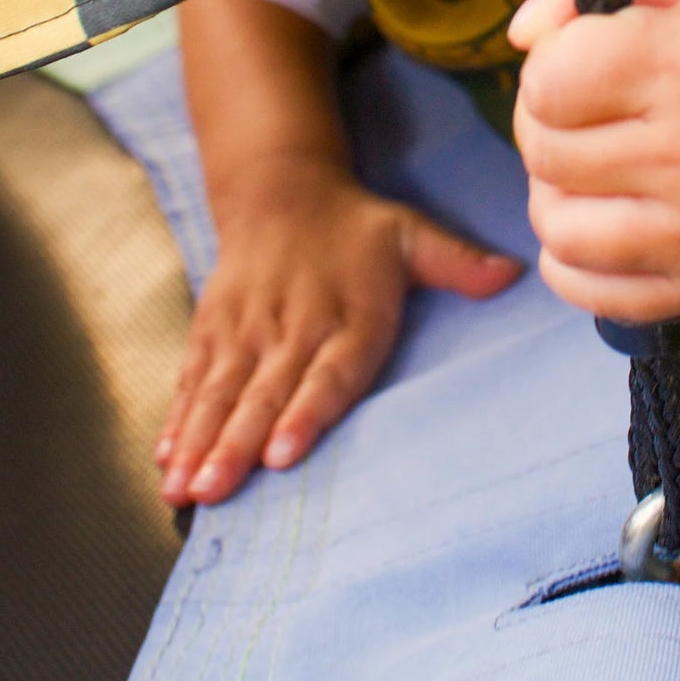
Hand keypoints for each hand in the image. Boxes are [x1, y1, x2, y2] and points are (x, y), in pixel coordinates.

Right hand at [157, 155, 519, 505]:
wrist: (282, 190)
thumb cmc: (357, 228)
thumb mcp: (412, 235)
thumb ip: (459, 263)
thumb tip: (514, 273)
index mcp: (348, 314)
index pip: (328, 372)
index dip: (305, 412)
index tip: (284, 453)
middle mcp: (293, 326)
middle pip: (263, 392)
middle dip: (237, 444)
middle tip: (217, 490)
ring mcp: (246, 329)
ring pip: (221, 391)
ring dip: (201, 441)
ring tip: (185, 489)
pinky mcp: (213, 328)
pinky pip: (194, 377)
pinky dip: (179, 417)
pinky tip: (165, 457)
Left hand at [508, 0, 679, 321]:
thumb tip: (521, 33)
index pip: (547, 80)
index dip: (549, 67)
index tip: (583, 64)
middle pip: (543, 151)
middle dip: (546, 126)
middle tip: (588, 116)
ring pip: (554, 225)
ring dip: (556, 194)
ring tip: (597, 170)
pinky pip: (585, 289)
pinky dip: (573, 259)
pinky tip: (606, 223)